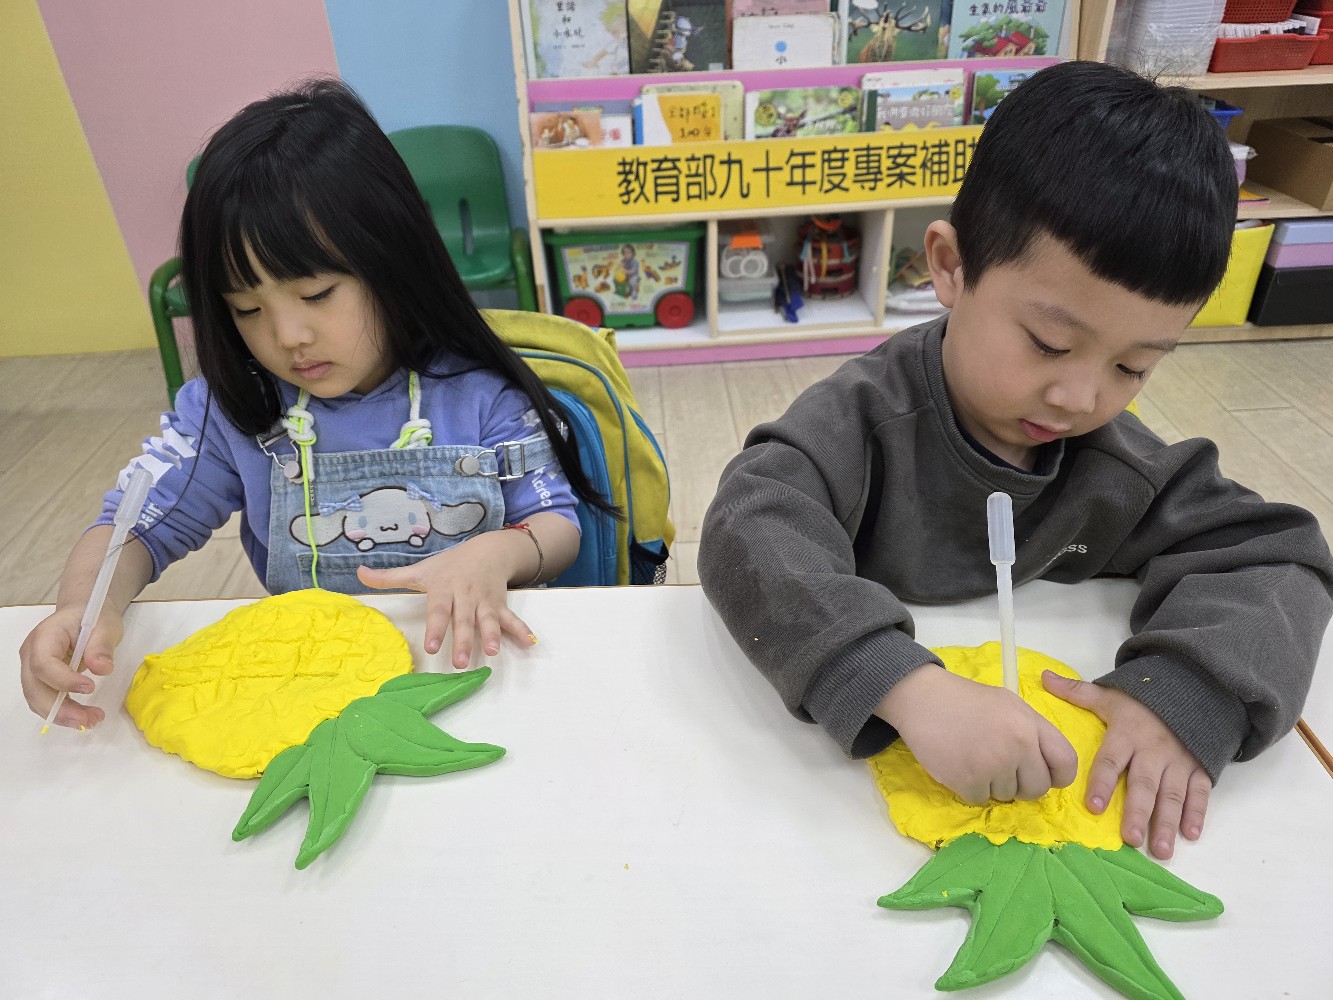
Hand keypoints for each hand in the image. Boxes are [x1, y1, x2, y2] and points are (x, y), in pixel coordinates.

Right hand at [19, 606, 123, 729]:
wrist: (83, 613)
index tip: (91, 687)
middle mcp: (31, 653)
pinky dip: (63, 712)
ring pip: (37, 699)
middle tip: (88, 720)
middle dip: (60, 708)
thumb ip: (102, 646)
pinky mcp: (41, 679)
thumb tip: (102, 669)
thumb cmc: (94, 616)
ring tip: (91, 720)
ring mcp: (32, 668)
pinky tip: (84, 717)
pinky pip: (45, 700)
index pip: (43, 663)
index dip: (63, 680)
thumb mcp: (106, 625)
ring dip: (62, 715)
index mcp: (45, 636)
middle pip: (35, 687)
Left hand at [357, 535, 536, 669]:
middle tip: (459, 662)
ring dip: (493, 635)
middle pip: (464, 619)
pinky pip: (511, 618)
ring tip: (493, 652)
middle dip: (463, 640)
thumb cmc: (450, 565)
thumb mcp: (421, 569)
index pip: (439, 610)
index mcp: (444, 589)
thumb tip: (358, 574)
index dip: (436, 628)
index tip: (432, 647)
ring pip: (488, 620)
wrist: (488, 549)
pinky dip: (520, 630)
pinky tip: (529, 643)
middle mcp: (465, 595)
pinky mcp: (500, 605)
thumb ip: (390, 577)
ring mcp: (485, 601)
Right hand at [877, 665, 1078, 804]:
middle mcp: (1017, 746)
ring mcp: (992, 765)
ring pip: (1007, 796)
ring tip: (974, 758)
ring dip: (992, 784)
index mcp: (1030, 724)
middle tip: (1001, 769)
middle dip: (1022, 785)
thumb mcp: (1010, 704)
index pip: (1066, 763)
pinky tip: (960, 765)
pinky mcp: (968, 781)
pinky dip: (971, 788)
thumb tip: (1046, 767)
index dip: (1057, 776)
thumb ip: (1034, 733)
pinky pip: (981, 799)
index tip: (1043, 775)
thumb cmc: (967, 700)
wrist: (923, 698)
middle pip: (1037, 789)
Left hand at [1043, 670, 1211, 860]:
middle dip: (1137, 813)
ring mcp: (1178, 762)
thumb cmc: (1142, 701)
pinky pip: (1200, 792)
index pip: (1111, 760)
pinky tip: (1190, 834)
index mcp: (1127, 735)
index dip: (1101, 782)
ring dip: (1166, 823)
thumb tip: (1043, 677)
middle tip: (1131, 840)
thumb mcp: (1110, 695)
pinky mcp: (1199, 768)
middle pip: (1143, 785)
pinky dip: (1197, 813)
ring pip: (1172, 795)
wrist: (1190, 690)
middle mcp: (1152, 752)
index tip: (1093, 806)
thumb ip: (1077, 692)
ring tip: (1159, 850)